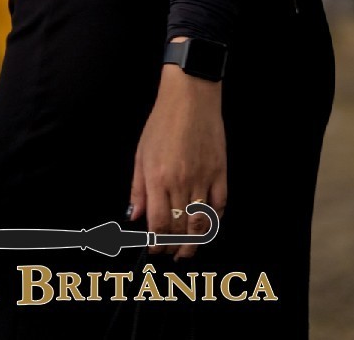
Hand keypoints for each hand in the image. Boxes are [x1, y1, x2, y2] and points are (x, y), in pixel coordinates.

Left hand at [127, 64, 226, 260]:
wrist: (191, 98)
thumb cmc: (162, 123)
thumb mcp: (141, 153)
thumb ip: (137, 188)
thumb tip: (133, 216)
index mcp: (158, 178)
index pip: (157, 224)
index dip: (156, 244)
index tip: (153, 252)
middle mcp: (180, 182)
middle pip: (179, 227)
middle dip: (174, 247)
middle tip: (171, 256)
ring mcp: (203, 178)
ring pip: (200, 222)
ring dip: (194, 243)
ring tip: (188, 252)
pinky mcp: (220, 172)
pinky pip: (219, 206)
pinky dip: (214, 222)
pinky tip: (207, 229)